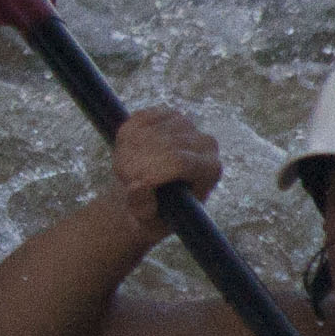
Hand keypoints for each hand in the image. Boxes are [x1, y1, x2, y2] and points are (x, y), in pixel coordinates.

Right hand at [110, 107, 222, 237]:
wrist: (147, 196)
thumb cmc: (154, 214)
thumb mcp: (147, 221)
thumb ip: (143, 207)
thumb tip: (137, 187)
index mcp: (211, 169)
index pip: (178, 161)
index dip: (148, 171)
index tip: (130, 184)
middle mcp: (205, 143)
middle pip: (162, 145)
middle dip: (134, 163)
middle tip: (123, 180)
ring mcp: (186, 125)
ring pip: (148, 131)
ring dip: (128, 151)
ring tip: (126, 171)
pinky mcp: (166, 114)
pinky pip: (138, 118)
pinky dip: (127, 135)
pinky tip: (128, 152)